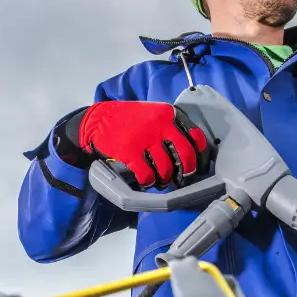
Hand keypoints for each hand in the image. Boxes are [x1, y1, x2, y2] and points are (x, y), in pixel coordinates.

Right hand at [77, 100, 210, 187]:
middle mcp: (160, 125)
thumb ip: (169, 127)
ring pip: (166, 169)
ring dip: (164, 179)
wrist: (98, 119)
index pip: (195, 136)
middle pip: (186, 155)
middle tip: (182, 179)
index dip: (199, 155)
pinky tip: (145, 180)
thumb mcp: (152, 113)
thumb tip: (188, 151)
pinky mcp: (130, 152)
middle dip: (186, 172)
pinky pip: (147, 175)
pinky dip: (148, 182)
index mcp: (168, 114)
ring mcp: (145, 138)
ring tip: (159, 180)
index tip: (197, 165)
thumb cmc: (127, 119)